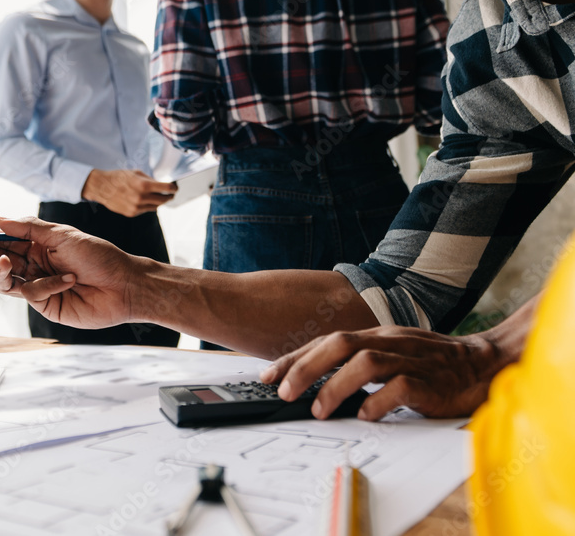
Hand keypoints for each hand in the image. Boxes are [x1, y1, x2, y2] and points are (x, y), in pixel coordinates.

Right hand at [0, 217, 142, 328]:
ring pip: (6, 280)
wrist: (124, 286)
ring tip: (5, 261)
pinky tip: (66, 279)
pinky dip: (46, 285)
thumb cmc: (101, 256)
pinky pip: (31, 294)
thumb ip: (30, 228)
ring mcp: (38, 286)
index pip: (2, 238)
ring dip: (2, 270)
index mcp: (38, 244)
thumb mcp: (64, 234)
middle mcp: (35, 265)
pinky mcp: (46, 305)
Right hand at [81, 169, 176, 216]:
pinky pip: (145, 210)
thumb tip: (161, 184)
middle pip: (163, 200)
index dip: (173, 188)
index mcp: (144, 185)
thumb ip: (150, 180)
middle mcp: (141, 197)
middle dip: (168, 196)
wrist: (102, 187)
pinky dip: (148, 205)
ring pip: (155, 207)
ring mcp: (136, 207)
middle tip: (171, 194)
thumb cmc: (119, 177)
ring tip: (160, 197)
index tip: (175, 188)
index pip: (166, 188)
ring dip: (159, 202)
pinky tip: (146, 200)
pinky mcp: (132, 213)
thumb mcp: (136, 173)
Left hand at [259, 326, 507, 420]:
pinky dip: (379, 402)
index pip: (326, 341)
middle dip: (305, 367)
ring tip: (318, 409)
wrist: (484, 365)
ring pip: (366, 362)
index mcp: (375, 335)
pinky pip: (401, 388)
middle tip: (283, 391)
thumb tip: (312, 380)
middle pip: (339, 344)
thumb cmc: (431, 363)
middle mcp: (389, 341)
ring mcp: (410, 359)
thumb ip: (356, 362)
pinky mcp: (431, 382)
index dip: (294, 357)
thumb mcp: (389, 354)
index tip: (267, 376)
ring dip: (336, 386)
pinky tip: (365, 415)